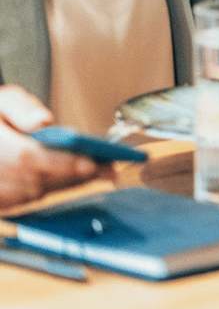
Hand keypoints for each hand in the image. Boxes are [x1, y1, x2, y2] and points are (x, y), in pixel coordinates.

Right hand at [0, 86, 101, 209]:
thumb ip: (21, 107)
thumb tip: (43, 121)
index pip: (30, 157)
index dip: (62, 162)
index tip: (90, 162)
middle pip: (37, 179)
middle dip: (73, 174)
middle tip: (107, 168)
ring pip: (33, 193)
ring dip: (64, 183)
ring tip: (95, 172)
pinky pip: (24, 201)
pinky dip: (47, 189)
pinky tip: (68, 179)